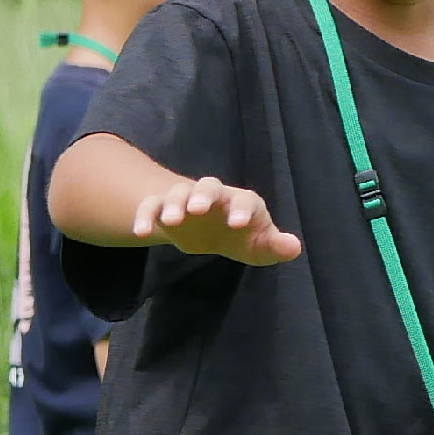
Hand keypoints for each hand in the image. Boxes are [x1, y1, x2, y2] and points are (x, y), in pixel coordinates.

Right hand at [136, 174, 303, 264]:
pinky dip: (145, 216)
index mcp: (241, 201)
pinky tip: (140, 233)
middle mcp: (213, 195)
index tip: (236, 225)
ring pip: (178, 193)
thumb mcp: (258, 245)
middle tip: (197, 210)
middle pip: (208, 187)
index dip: (240, 210)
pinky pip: (151, 206)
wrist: (208, 228)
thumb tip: (293, 247)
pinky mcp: (162, 208)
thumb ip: (274, 246)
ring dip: (173, 204)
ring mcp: (186, 199)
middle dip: (202, 196)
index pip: (244, 200)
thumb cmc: (240, 235)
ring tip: (170, 221)